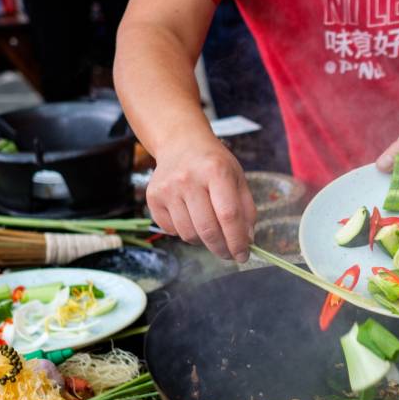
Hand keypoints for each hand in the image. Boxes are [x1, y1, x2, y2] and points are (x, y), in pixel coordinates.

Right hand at [147, 137, 256, 261]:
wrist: (181, 144)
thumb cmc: (214, 164)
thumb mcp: (237, 178)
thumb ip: (246, 209)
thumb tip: (246, 241)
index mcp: (216, 171)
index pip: (229, 215)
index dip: (237, 241)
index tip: (243, 255)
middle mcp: (188, 179)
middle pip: (207, 229)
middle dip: (222, 248)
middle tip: (229, 254)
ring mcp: (167, 188)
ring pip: (189, 234)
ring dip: (204, 241)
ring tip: (211, 231)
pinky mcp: (152, 198)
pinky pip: (172, 230)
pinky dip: (185, 233)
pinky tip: (192, 219)